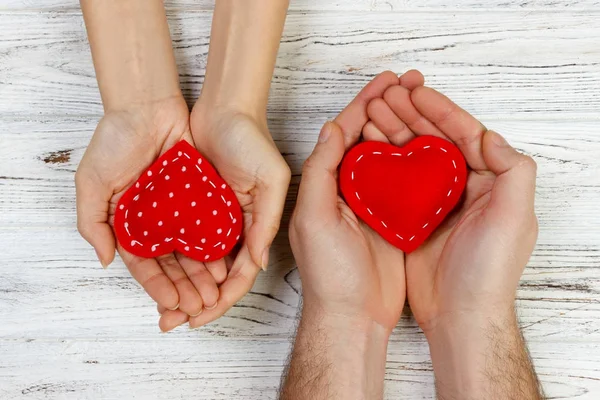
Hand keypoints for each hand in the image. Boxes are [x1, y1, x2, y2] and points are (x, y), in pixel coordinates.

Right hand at [76, 96, 225, 326]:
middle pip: (172, 263)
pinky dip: (214, 246)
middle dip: (184, 288)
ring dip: (201, 273)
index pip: (144, 264)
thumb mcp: (91, 182)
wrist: (147, 105)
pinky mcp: (200, 196)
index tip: (170, 305)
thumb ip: (92, 223)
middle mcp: (156, 220)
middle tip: (197, 308)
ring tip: (213, 293)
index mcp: (130, 222)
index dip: (156, 286)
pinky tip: (223, 263)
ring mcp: (179, 209)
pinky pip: (209, 226)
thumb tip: (107, 261)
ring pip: (192, 249)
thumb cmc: (114, 141)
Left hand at [155, 103, 290, 329]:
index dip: (224, 298)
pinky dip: (170, 256)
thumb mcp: (272, 178)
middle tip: (174, 321)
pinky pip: (179, 236)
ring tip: (162, 306)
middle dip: (198, 300)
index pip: (242, 272)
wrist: (224, 107)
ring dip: (181, 284)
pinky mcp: (189, 203)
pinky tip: (155, 273)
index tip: (203, 317)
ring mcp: (210, 216)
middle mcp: (232, 226)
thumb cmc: (253, 139)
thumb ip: (266, 220)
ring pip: (196, 261)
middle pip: (217, 274)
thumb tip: (257, 262)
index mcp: (253, 225)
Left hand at [289, 70, 423, 332]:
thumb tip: (332, 127)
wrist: (351, 316)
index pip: (346, 132)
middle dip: (390, 107)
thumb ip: (320, 172)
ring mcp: (373, 203)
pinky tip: (436, 146)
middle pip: (371, 137)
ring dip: (407, 128)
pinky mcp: (395, 220)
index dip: (365, 103)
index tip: (387, 80)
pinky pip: (408, 182)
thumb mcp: (313, 218)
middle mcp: (349, 188)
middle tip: (412, 82)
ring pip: (391, 155)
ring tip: (428, 103)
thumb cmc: (327, 273)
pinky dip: (419, 161)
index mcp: (326, 183)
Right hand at [367, 81, 541, 396]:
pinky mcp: (413, 218)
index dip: (440, 109)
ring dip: (394, 132)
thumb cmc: (489, 271)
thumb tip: (490, 135)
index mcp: (489, 182)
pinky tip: (367, 149)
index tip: (415, 90)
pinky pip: (397, 181)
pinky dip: (383, 162)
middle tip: (386, 95)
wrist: (460, 315)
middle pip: (434, 140)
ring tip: (371, 113)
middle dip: (410, 114)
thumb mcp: (515, 218)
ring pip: (412, 156)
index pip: (464, 133)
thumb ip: (513, 171)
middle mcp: (462, 187)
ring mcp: (435, 202)